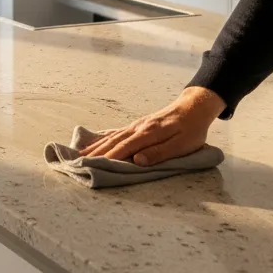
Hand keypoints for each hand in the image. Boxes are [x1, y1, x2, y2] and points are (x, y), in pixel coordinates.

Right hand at [80, 87, 225, 165]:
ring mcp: (137, 125)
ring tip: (80, 154)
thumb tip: (138, 160)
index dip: (108, 158)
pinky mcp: (138, 125)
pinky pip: (117, 132)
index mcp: (149, 134)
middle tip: (78, 163)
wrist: (194, 107)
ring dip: (95, 146)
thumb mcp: (182, 145)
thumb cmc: (191, 129)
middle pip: (113, 142)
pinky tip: (95, 141)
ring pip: (112, 136)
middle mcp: (138, 128)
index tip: (92, 166)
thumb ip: (160, 152)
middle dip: (95, 153)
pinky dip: (103, 138)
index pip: (124, 148)